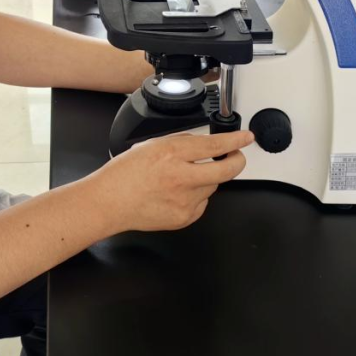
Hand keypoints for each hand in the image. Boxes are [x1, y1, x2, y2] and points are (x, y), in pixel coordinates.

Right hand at [86, 131, 254, 233]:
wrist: (110, 202)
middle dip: (237, 161)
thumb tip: (203, 144)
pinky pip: (203, 203)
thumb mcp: (151, 145)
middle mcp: (181, 177)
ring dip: (208, 178)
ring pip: (214, 186)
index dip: (235, 141)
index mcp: (171, 154)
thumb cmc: (124, 174)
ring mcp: (185, 200)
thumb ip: (180, 143)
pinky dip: (197, 196)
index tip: (245, 138)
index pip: (214, 145)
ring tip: (184, 178)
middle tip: (236, 156)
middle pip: (226, 170)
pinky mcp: (185, 217)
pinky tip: (177, 193)